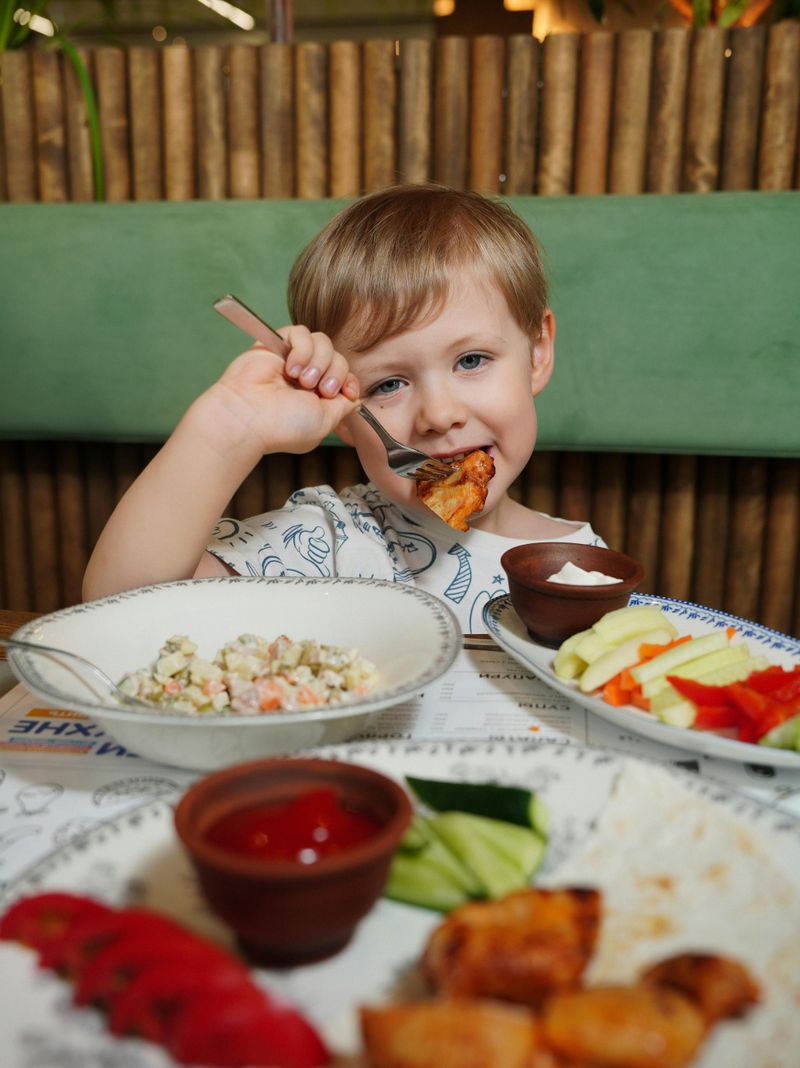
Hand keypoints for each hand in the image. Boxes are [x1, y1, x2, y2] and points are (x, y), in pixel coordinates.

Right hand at [204, 326, 359, 455]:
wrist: (248, 417)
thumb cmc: (283, 426)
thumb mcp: (325, 422)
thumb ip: (343, 407)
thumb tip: (355, 397)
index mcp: (317, 398)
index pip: (345, 377)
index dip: (350, 381)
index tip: (345, 392)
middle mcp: (306, 377)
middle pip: (339, 359)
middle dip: (335, 374)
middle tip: (319, 390)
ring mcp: (292, 360)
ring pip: (324, 343)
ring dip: (319, 362)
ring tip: (302, 381)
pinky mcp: (277, 344)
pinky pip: (302, 332)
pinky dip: (303, 349)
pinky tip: (290, 369)